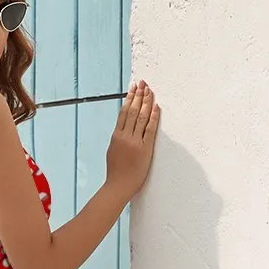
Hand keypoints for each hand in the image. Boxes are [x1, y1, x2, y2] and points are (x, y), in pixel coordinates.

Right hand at [105, 80, 159, 194]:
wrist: (119, 186)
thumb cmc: (116, 172)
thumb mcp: (112, 152)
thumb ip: (118, 139)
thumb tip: (122, 128)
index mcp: (116, 136)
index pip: (123, 112)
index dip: (129, 98)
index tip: (133, 88)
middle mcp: (125, 137)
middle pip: (132, 111)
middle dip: (138, 95)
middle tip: (143, 83)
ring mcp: (135, 142)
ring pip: (141, 117)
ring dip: (146, 102)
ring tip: (149, 90)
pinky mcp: (145, 149)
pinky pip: (150, 129)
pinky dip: (153, 117)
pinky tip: (156, 107)